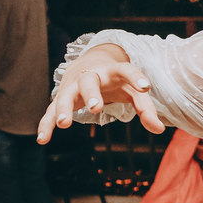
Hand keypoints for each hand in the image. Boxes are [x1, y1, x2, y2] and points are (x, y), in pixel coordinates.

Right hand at [37, 45, 163, 142]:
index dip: (136, 76)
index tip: (145, 86)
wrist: (89, 64)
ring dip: (63, 108)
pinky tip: (42, 139)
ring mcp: (74, 86)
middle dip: (91, 93)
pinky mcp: (62, 98)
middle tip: (96, 107)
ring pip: (65, 94)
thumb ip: (146, 108)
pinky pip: (50, 110)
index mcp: (114, 71)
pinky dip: (46, 123)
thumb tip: (160, 129)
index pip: (126, 70)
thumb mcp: (134, 92)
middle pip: (89, 81)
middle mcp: (92, 75)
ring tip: (64, 124)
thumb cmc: (117, 81)